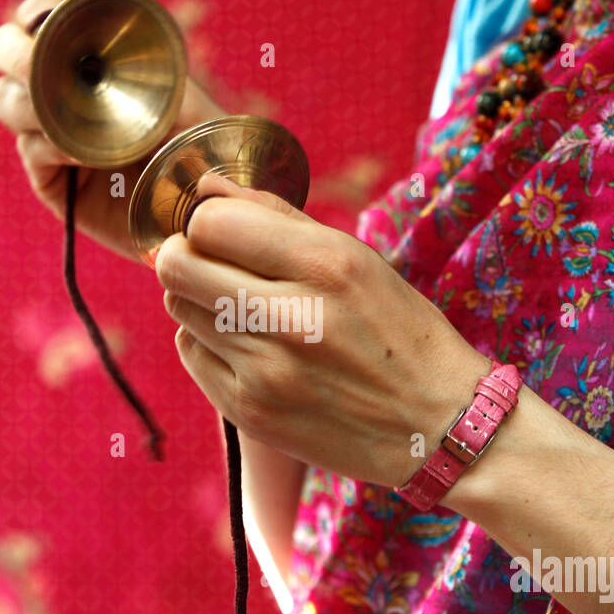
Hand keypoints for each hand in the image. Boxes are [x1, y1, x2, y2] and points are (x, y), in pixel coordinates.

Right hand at [0, 0, 226, 262]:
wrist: (204, 206)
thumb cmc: (200, 142)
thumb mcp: (181, 94)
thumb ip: (139, 64)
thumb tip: (94, 49)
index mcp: (89, 56)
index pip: (39, 16)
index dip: (37, 14)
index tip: (52, 24)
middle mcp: (60, 88)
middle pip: (3, 50)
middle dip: (15, 54)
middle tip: (37, 68)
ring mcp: (49, 132)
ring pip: (4, 100)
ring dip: (31, 103)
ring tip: (72, 122)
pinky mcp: (50, 179)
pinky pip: (30, 149)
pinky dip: (51, 146)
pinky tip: (83, 155)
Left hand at [156, 172, 491, 487]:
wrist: (436, 427)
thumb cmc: (400, 333)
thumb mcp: (359, 260)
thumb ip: (276, 217)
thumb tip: (204, 185)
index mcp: (327, 266)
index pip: (209, 223)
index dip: (207, 221)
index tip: (225, 231)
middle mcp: (291, 319)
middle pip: (176, 265)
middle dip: (189, 256)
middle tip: (218, 266)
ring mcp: (265, 372)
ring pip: (178, 308)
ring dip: (201, 301)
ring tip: (247, 311)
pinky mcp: (249, 412)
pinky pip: (191, 354)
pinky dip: (211, 344)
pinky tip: (253, 349)